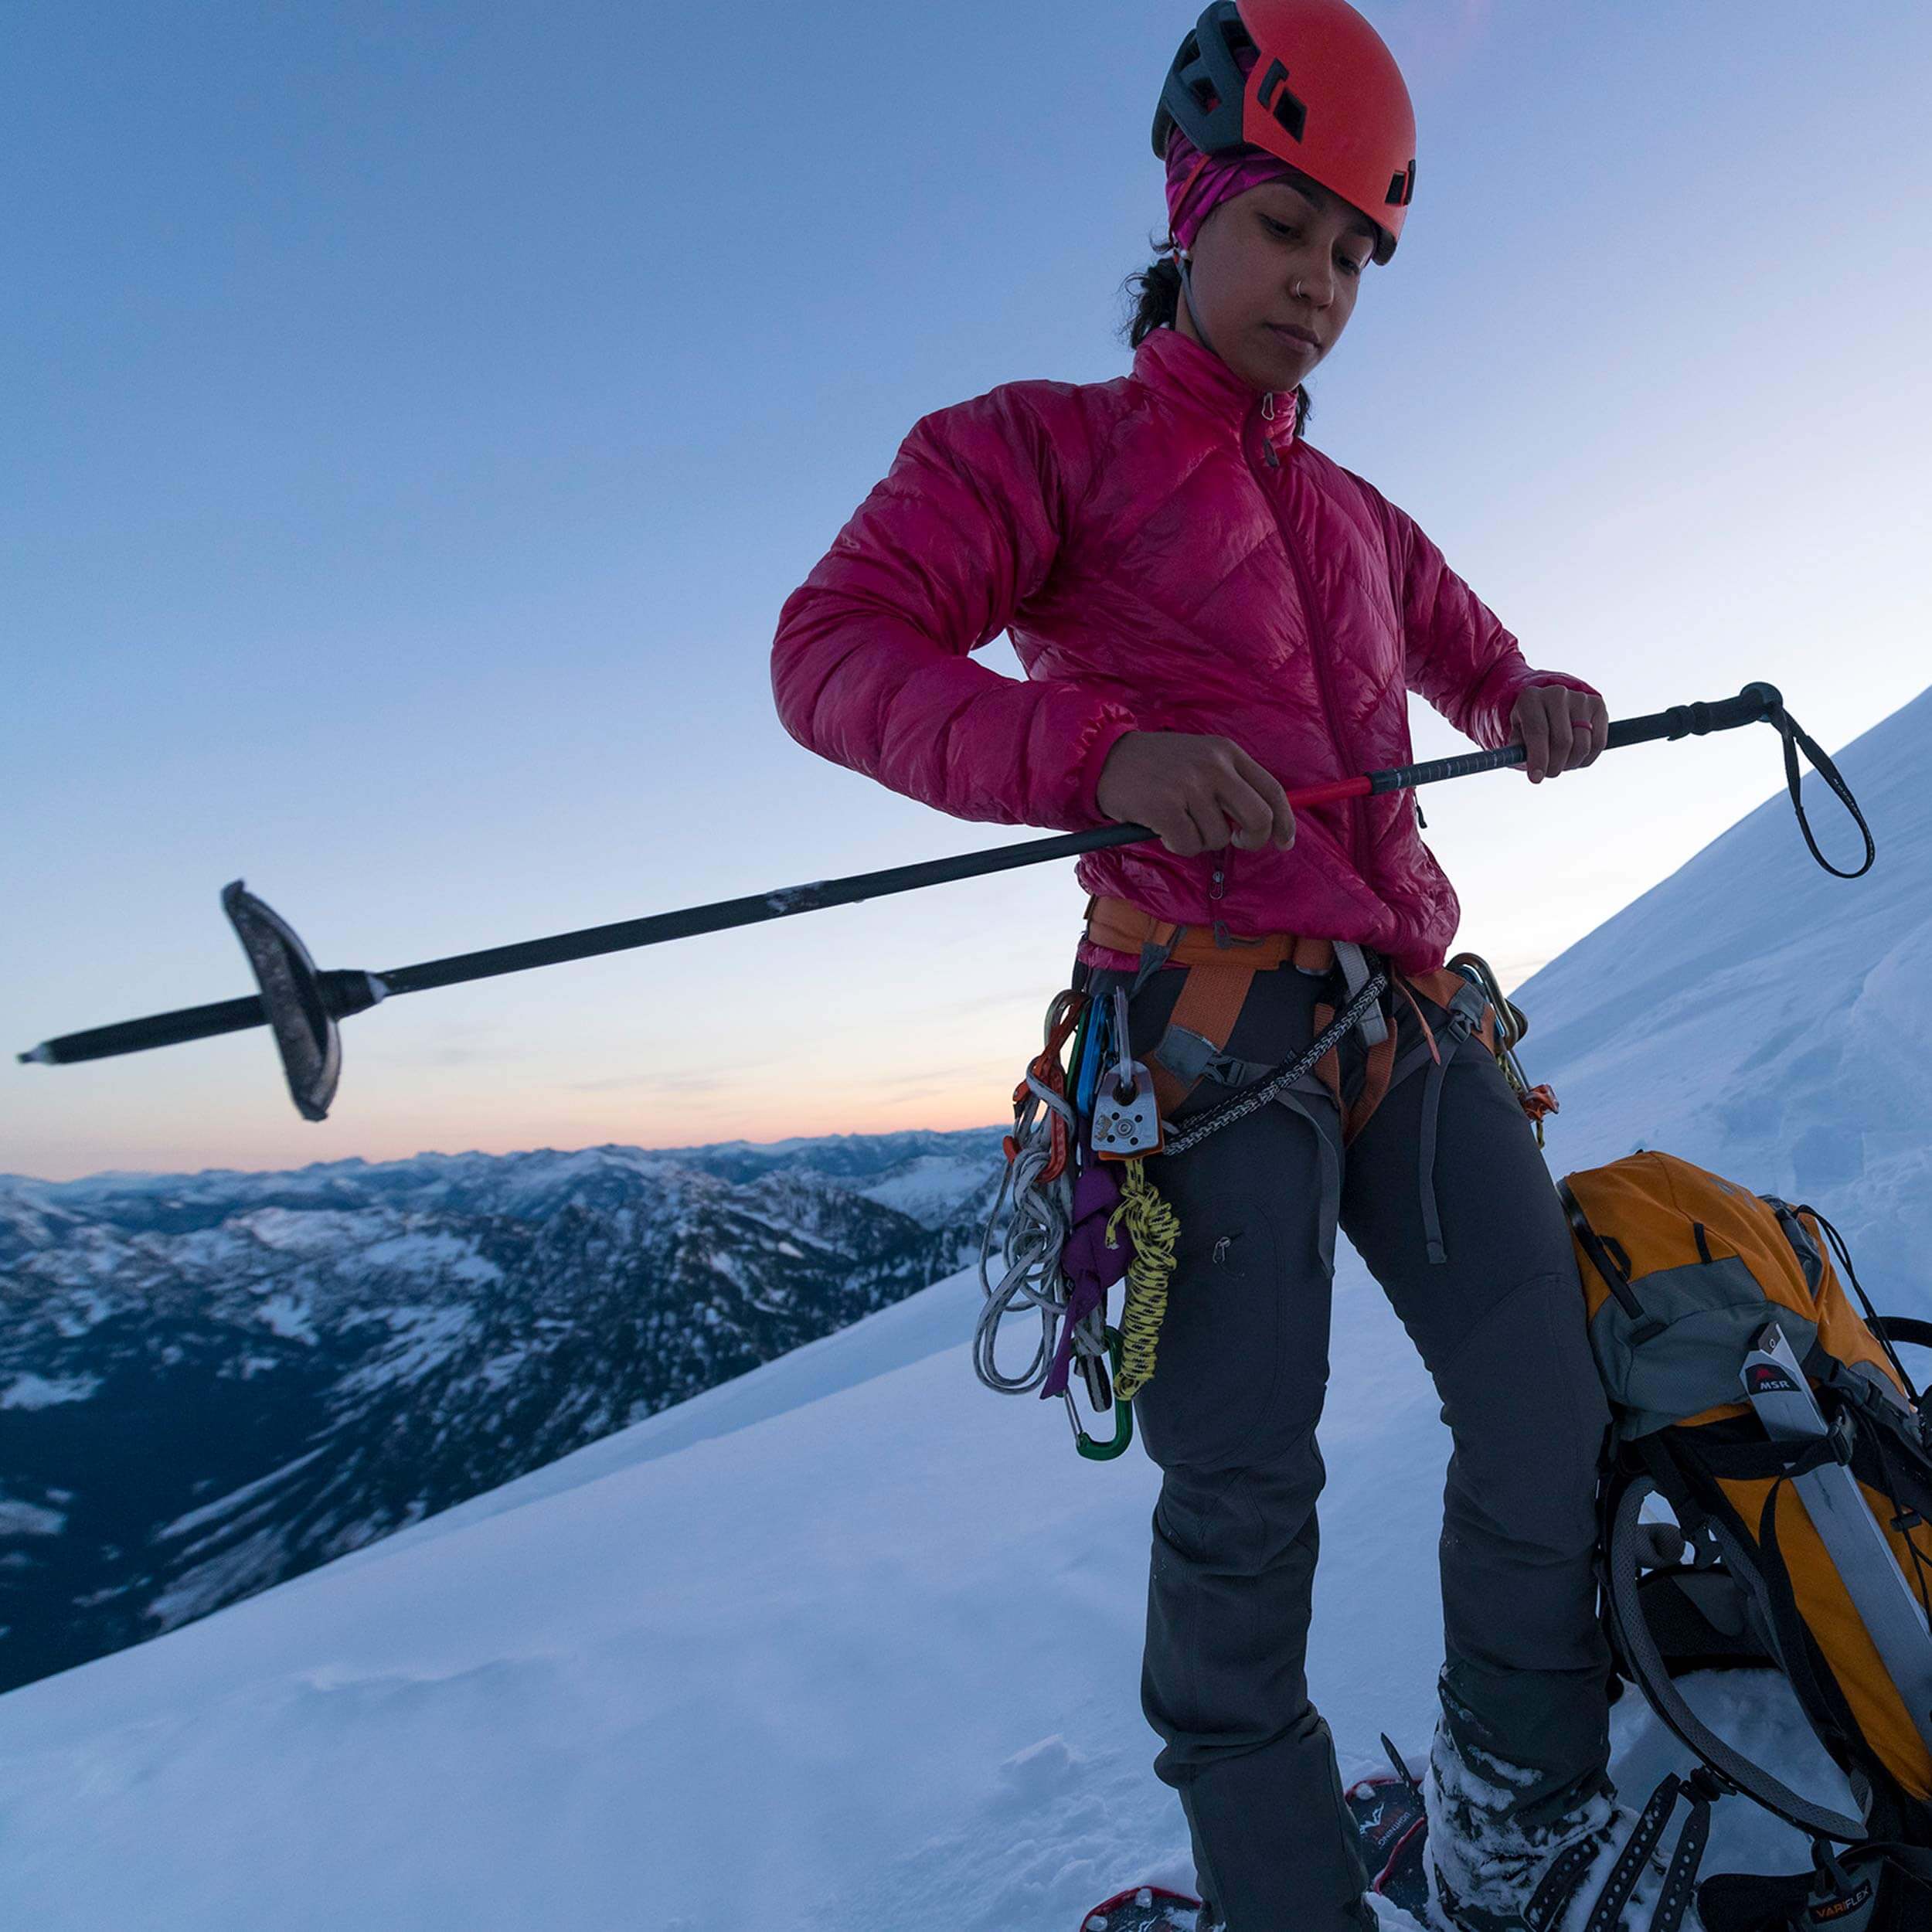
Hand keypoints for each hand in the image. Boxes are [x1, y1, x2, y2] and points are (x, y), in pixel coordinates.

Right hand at [1095, 731, 1294, 857]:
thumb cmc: (1157, 767)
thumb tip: (1263, 824)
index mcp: (1227, 752)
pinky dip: (1177, 844)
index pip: (1272, 790)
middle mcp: (1213, 765)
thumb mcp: (1200, 759)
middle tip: (1234, 842)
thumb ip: (1230, 784)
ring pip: (1218, 838)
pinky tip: (1162, 827)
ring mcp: (1189, 785)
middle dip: (1251, 840)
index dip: (1284, 822)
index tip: (1284, 843)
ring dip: (1200, 840)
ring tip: (1178, 821)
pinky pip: (1189, 845)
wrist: (1106, 758)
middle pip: (1258, 818)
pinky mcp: (1165, 806)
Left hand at [1511, 685, 1608, 782]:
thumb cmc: (1530, 724)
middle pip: (1563, 741)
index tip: (1536, 778)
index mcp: (1531, 698)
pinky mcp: (1598, 705)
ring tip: (1560, 763)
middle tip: (1548, 773)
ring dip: (1571, 764)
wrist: (1550, 705)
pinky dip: (1586, 758)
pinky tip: (1575, 757)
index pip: (1538, 731)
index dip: (1538, 758)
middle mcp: (1557, 694)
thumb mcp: (1518, 734)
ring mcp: (1580, 698)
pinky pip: (1598, 743)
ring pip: (1582, 745)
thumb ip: (1520, 751)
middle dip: (1555, 765)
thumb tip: (1535, 773)